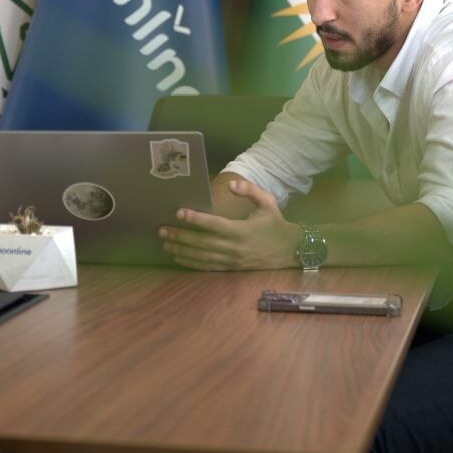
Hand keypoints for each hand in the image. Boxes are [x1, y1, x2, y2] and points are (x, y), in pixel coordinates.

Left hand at [159, 179, 301, 270]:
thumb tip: (231, 184)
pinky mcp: (231, 269)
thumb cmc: (276, 224)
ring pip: (202, 257)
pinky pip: (208, 267)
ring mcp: (232, 260)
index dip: (195, 219)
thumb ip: (249, 190)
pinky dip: (191, 263)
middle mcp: (234, 247)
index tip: (178, 213)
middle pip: (202, 243)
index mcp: (242, 230)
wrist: (291, 251)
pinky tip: (179, 258)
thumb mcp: (268, 202)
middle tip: (161, 230)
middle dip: (180, 236)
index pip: (214, 224)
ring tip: (165, 243)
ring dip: (182, 250)